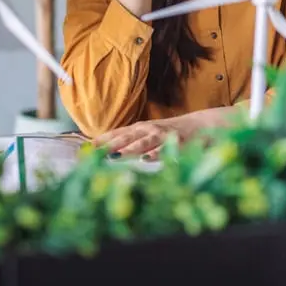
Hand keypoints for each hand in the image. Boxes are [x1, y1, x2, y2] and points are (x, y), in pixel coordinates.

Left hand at [93, 112, 211, 158]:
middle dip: (109, 145)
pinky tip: (146, 159)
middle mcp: (148, 129)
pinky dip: (155, 154)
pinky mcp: (176, 143)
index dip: (102, 140)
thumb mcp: (149, 134)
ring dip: (127, 149)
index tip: (85, 148)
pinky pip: (164, 149)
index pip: (118, 133)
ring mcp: (162, 135)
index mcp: (140, 128)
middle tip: (94, 153)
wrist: (200, 126)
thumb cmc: (170, 133)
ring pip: (142, 143)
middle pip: (126, 137)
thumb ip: (132, 141)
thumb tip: (108, 152)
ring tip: (114, 156)